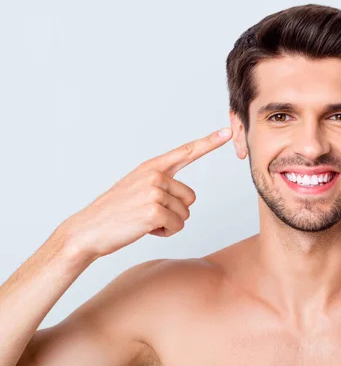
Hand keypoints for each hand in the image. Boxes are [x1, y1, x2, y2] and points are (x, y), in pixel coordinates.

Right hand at [56, 127, 231, 259]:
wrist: (88, 230)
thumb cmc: (115, 212)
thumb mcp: (137, 188)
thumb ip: (161, 184)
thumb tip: (187, 197)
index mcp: (152, 167)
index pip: (186, 151)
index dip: (209, 142)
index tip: (228, 132)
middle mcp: (155, 175)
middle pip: (190, 197)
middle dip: (175, 211)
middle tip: (148, 213)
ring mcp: (154, 191)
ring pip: (185, 214)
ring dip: (168, 223)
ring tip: (143, 220)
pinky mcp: (154, 210)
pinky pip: (177, 226)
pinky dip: (164, 232)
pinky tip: (144, 228)